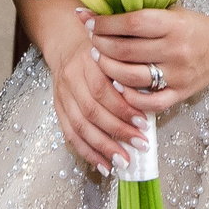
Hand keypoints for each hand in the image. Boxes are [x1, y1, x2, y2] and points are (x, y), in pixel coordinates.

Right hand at [47, 18, 148, 174]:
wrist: (65, 44)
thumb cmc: (98, 50)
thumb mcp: (113, 51)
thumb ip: (127, 70)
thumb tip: (150, 98)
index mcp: (87, 62)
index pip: (103, 91)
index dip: (123, 110)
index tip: (144, 123)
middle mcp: (71, 79)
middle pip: (92, 112)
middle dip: (118, 132)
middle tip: (140, 145)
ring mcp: (62, 95)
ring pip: (80, 126)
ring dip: (103, 147)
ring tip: (123, 161)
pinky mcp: (58, 109)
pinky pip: (70, 135)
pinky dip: (87, 152)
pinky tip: (103, 164)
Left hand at [87, 7, 208, 120]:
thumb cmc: (191, 28)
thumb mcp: (171, 13)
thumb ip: (141, 15)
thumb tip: (99, 10)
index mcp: (173, 24)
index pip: (132, 24)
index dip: (106, 24)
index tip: (89, 22)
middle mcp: (175, 50)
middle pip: (126, 50)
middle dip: (101, 45)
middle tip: (92, 41)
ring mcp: (177, 75)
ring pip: (131, 77)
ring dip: (108, 69)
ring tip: (100, 60)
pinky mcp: (179, 94)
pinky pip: (149, 101)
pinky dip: (129, 97)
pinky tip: (118, 86)